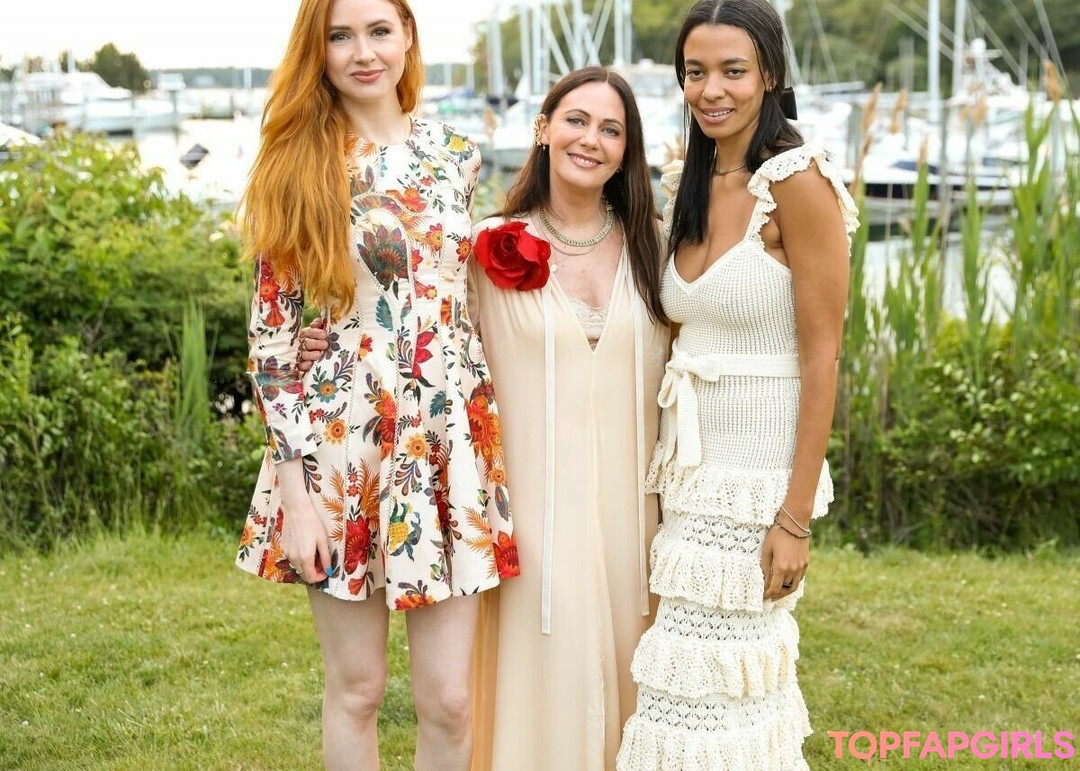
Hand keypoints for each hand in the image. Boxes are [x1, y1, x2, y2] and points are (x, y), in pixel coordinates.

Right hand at [277, 460, 329, 582]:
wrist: (296, 510)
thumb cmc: (313, 523)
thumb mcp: (323, 541)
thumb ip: (325, 558)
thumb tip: (329, 571)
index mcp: (305, 558)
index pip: (311, 578)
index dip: (320, 578)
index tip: (326, 571)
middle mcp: (294, 558)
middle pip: (303, 575)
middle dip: (314, 572)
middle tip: (322, 562)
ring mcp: (287, 553)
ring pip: (297, 567)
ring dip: (306, 565)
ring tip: (315, 553)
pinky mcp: (283, 548)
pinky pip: (292, 559)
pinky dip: (299, 558)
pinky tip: (305, 547)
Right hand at [296, 317, 328, 373]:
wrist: (317, 359)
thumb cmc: (320, 341)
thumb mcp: (320, 332)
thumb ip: (319, 326)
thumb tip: (320, 321)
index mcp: (306, 334)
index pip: (309, 332)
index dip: (316, 333)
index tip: (324, 335)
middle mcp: (302, 344)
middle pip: (307, 343)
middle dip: (316, 344)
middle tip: (325, 345)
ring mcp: (300, 355)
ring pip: (304, 354)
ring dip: (311, 354)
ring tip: (318, 354)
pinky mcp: (300, 366)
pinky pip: (300, 366)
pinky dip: (305, 365)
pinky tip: (310, 364)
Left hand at [760, 523, 809, 599]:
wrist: (794, 524)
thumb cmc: (777, 534)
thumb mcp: (767, 550)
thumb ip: (765, 566)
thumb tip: (764, 580)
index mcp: (781, 567)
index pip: (775, 588)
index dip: (768, 594)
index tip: (763, 597)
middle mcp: (793, 570)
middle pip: (785, 589)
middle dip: (776, 595)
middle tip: (770, 598)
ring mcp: (801, 567)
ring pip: (794, 586)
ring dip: (786, 592)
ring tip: (779, 594)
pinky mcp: (806, 562)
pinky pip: (800, 578)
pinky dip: (793, 583)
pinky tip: (788, 583)